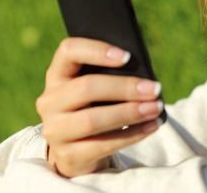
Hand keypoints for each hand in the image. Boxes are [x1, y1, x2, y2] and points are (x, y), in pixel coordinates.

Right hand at [36, 37, 163, 176]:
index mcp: (57, 75)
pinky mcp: (68, 155)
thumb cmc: (95, 108)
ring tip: (156, 108)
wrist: (78, 151)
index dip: (97, 51)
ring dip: (130, 113)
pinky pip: (102, 145)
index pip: (68, 51)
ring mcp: (55, 130)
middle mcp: (50, 101)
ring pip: (93, 119)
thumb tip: (145, 78)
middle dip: (125, 88)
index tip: (128, 57)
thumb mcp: (97, 89)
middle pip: (86, 88)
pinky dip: (132, 134)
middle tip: (154, 88)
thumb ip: (111, 77)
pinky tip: (151, 126)